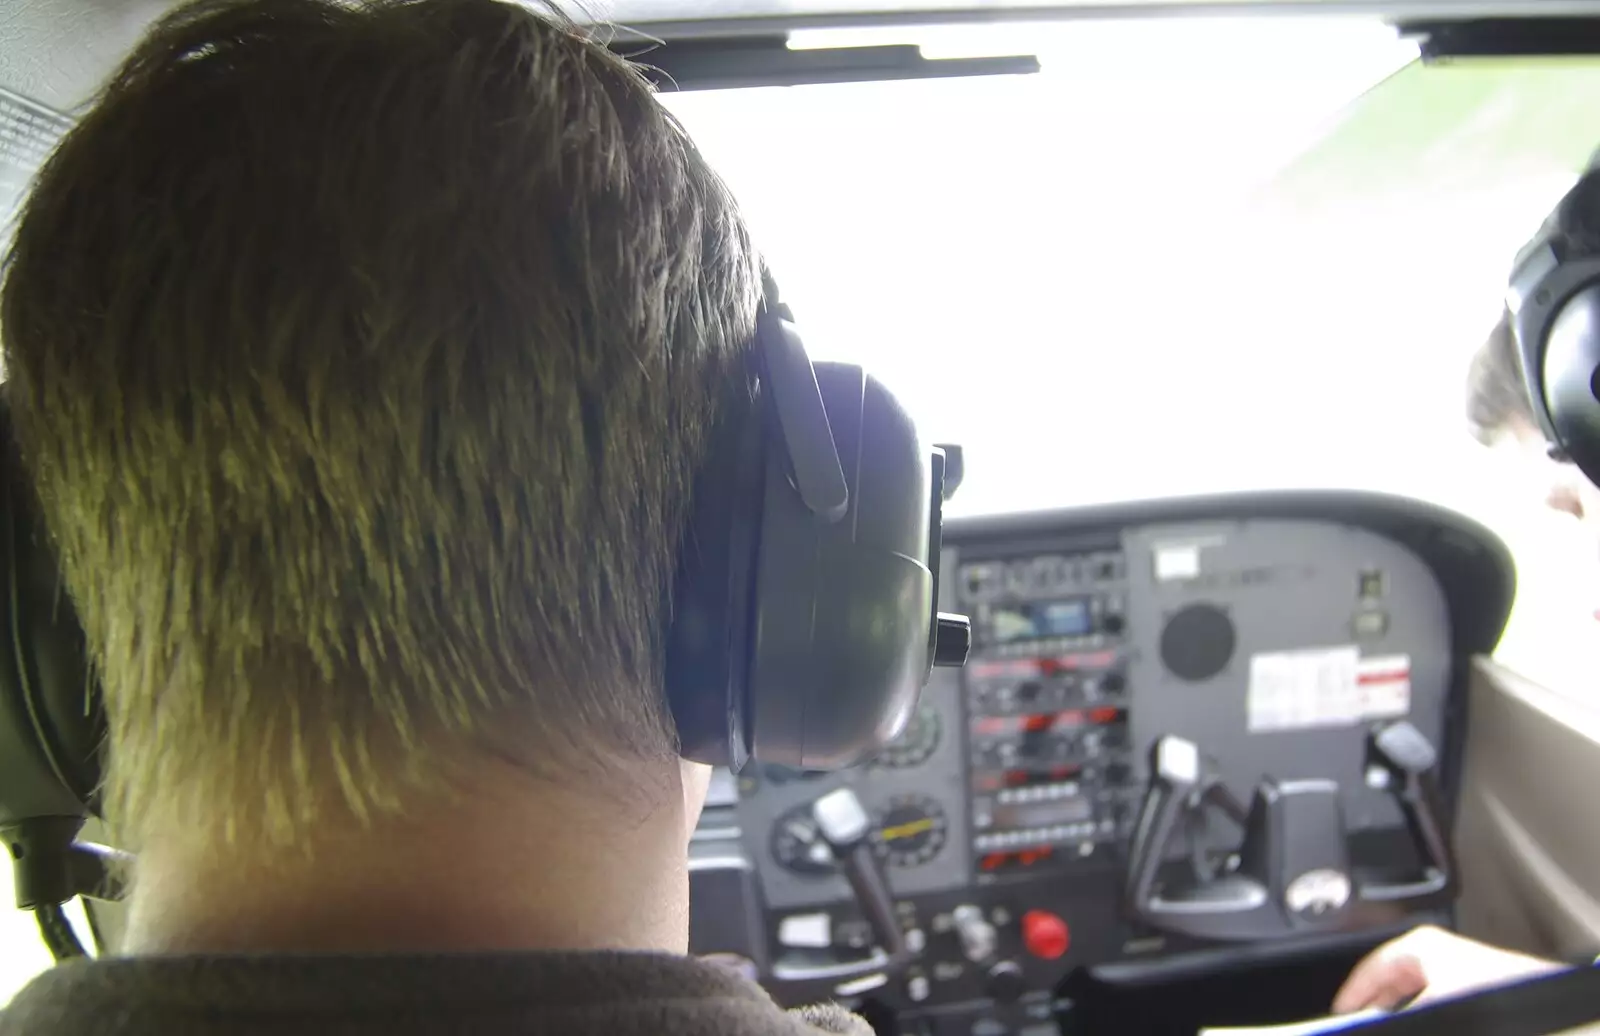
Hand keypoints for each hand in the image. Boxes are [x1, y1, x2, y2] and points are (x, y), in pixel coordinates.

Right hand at [1333, 926, 1565, 1013]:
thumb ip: (1399, 1015)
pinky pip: (1429, 996)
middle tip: (1362, 1019)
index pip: (1371, 968)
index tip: (1342, 1011)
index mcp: (1416, 946)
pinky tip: (1421, 1020)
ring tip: (1387, 1022)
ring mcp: (1450, 966)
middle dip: (1375, 1003)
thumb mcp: (1431, 1004)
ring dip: (1397, 1008)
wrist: (1534, 992)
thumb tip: (1372, 1022)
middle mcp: (1431, 952)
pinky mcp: (1467, 982)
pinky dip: (1418, 1009)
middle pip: (1390, 980)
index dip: (1353, 993)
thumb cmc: (1488, 985)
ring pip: (1410, 990)